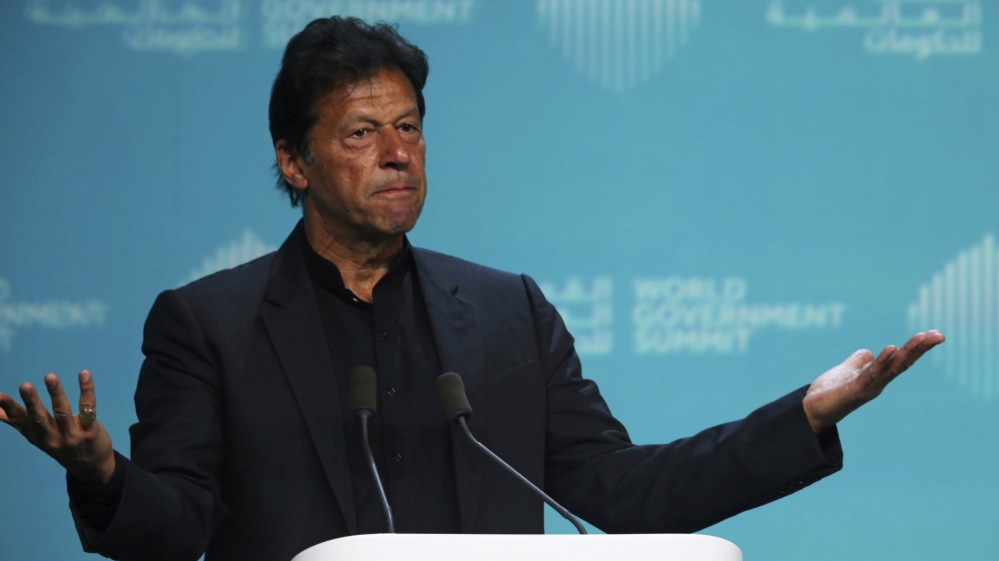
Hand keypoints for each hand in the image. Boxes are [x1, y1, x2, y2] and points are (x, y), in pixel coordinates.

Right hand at [0, 370, 115, 485]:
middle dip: (32, 402)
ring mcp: (72, 435)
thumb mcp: (37, 437)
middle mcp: (52, 437)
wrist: (91, 467)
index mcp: (37, 436)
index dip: (10, 409)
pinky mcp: (91, 430)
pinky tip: (85, 374)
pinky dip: (87, 390)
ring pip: (63, 412)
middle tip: (25, 385)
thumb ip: (18, 422)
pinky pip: (89, 408)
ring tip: (50, 377)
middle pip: (40, 419)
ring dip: (56, 393)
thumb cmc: (61, 445)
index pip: (21, 421)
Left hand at [803, 330, 944, 433]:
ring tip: (922, 337)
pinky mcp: (854, 391)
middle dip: (920, 348)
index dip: (916, 347)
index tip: (934, 334)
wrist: (810, 411)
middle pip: (902, 363)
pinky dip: (882, 362)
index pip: (900, 359)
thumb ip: (857, 362)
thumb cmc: (829, 393)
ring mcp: (868, 388)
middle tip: (938, 335)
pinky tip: (891, 348)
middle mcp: (877, 383)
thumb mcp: (845, 372)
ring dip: (908, 352)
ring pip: (892, 367)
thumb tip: (868, 353)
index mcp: (876, 377)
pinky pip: (871, 374)